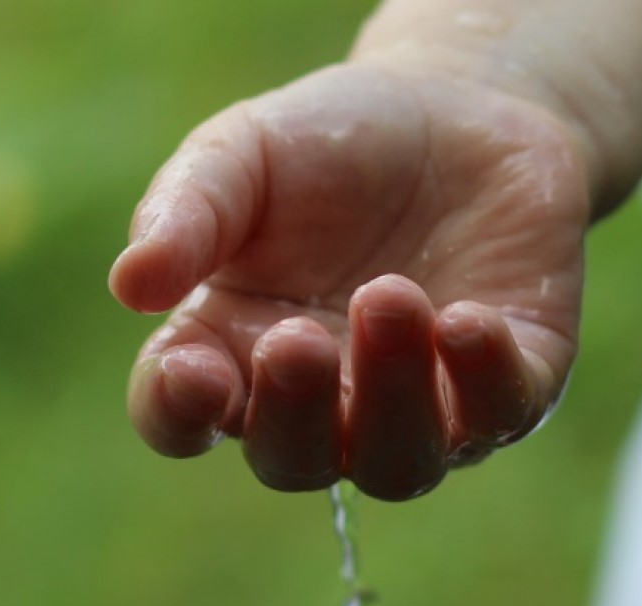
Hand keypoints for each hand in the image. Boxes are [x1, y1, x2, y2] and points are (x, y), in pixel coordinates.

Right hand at [109, 61, 589, 500]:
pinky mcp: (510, 387)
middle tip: (298, 339)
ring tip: (391, 298)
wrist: (464, 107)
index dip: (178, 410)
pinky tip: (467, 322)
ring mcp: (418, 409)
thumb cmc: (330, 143)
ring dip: (391, 396)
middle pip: (291, 460)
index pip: (180, 418)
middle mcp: (321, 403)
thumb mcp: (243, 153)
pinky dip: (482, 382)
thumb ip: (188, 212)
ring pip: (396, 462)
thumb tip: (130, 285)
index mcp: (229, 352)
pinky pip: (497, 415)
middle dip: (294, 413)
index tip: (190, 369)